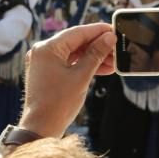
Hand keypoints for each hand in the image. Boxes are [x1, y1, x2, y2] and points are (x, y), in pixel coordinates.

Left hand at [19, 22, 115, 137]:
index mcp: (47, 48)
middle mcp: (43, 52)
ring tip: (113, 62)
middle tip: (117, 49)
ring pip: (74, 53)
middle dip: (98, 46)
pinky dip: (84, 66)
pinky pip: (69, 63)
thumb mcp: (81, 77)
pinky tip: (102, 69)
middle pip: (76, 42)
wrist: (41, 128)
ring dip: (93, 57)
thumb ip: (95, 55)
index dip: (98, 31)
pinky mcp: (48, 73)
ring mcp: (44, 62)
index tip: (114, 30)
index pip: (78, 33)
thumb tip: (109, 38)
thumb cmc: (58, 104)